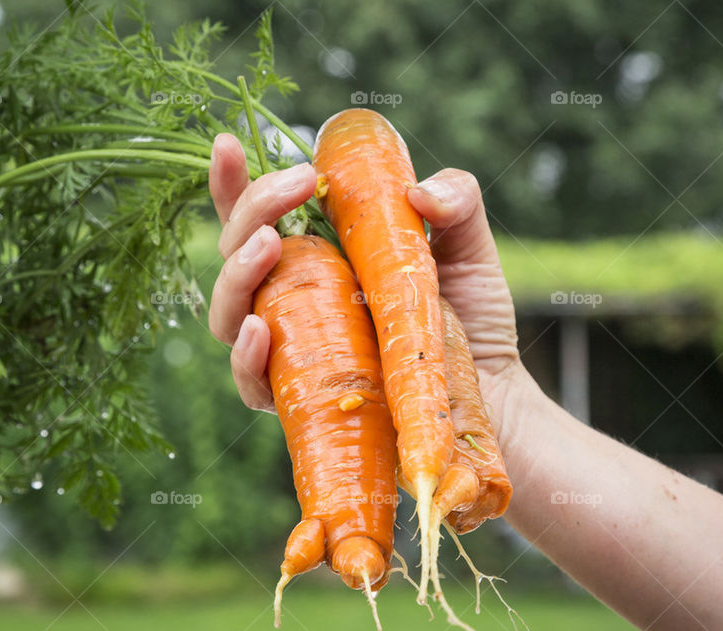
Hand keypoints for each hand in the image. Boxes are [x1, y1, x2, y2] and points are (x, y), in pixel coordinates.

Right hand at [207, 133, 521, 423]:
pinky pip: (251, 381)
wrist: (494, 392)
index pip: (258, 216)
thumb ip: (455, 201)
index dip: (233, 181)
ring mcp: (294, 348)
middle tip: (294, 187)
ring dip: (236, 274)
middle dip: (251, 211)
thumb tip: (418, 191)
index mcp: (318, 255)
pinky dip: (246, 355)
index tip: (230, 142)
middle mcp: (294, 299)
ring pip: (228, 313)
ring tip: (269, 245)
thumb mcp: (469, 246)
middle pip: (235, 254)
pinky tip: (262, 328)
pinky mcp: (302, 396)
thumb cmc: (472, 318)